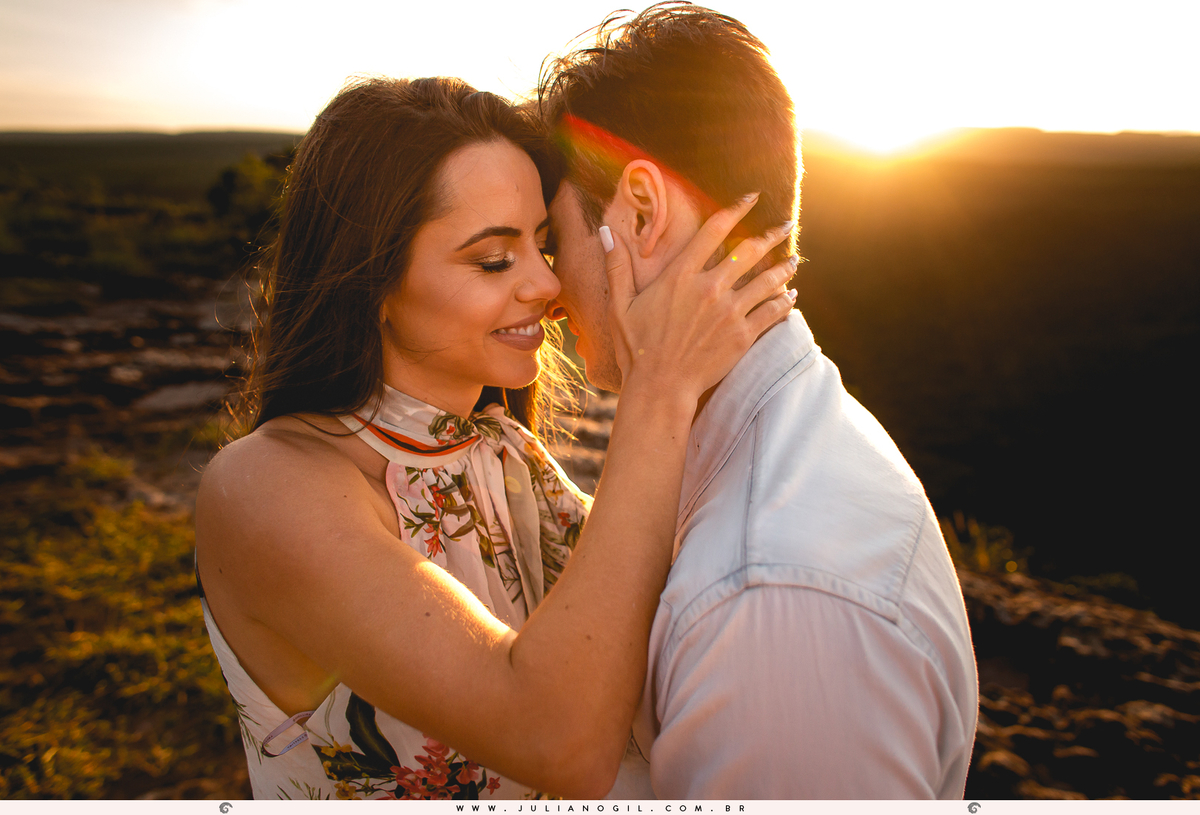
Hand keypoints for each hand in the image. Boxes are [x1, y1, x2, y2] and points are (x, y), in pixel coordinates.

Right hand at [603, 194, 796, 402]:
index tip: (752, 199)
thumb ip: (617, 267)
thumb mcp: (620, 305)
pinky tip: (791, 296)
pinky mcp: (742, 336)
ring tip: (794, 259)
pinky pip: (771, 313)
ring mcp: (728, 312)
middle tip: (785, 225)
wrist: (659, 387)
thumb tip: (606, 232)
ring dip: (784, 267)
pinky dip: (785, 302)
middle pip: (749, 251)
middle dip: (771, 235)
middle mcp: (708, 288)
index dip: (736, 210)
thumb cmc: (637, 348)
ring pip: (767, 281)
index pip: (714, 231)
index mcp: (680, 276)